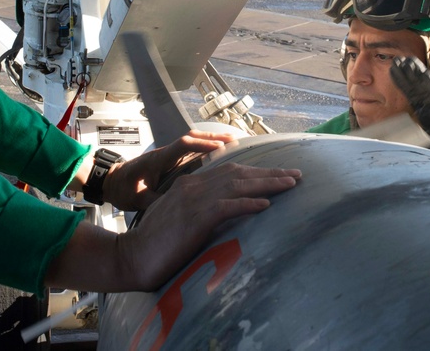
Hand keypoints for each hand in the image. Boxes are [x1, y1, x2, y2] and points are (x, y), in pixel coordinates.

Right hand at [46, 161, 300, 292]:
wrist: (132, 256)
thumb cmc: (154, 242)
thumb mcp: (175, 215)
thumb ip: (195, 207)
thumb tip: (218, 208)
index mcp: (190, 184)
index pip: (230, 172)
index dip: (257, 172)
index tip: (279, 174)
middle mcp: (194, 186)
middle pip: (239, 174)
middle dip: (270, 174)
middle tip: (296, 175)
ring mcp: (194, 201)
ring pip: (238, 185)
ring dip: (267, 184)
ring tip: (290, 184)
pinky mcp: (194, 218)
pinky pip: (227, 206)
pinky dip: (248, 203)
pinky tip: (266, 205)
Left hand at [101, 128, 242, 210]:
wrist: (111, 182)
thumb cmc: (122, 190)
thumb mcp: (137, 198)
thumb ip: (154, 201)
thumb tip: (170, 207)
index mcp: (158, 160)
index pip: (182, 146)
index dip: (202, 145)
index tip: (220, 147)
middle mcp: (165, 153)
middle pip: (192, 138)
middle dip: (214, 137)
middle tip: (235, 139)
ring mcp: (169, 155)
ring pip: (194, 142)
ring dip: (212, 140)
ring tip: (233, 142)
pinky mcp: (171, 160)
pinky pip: (192, 149)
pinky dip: (207, 147)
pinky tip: (220, 151)